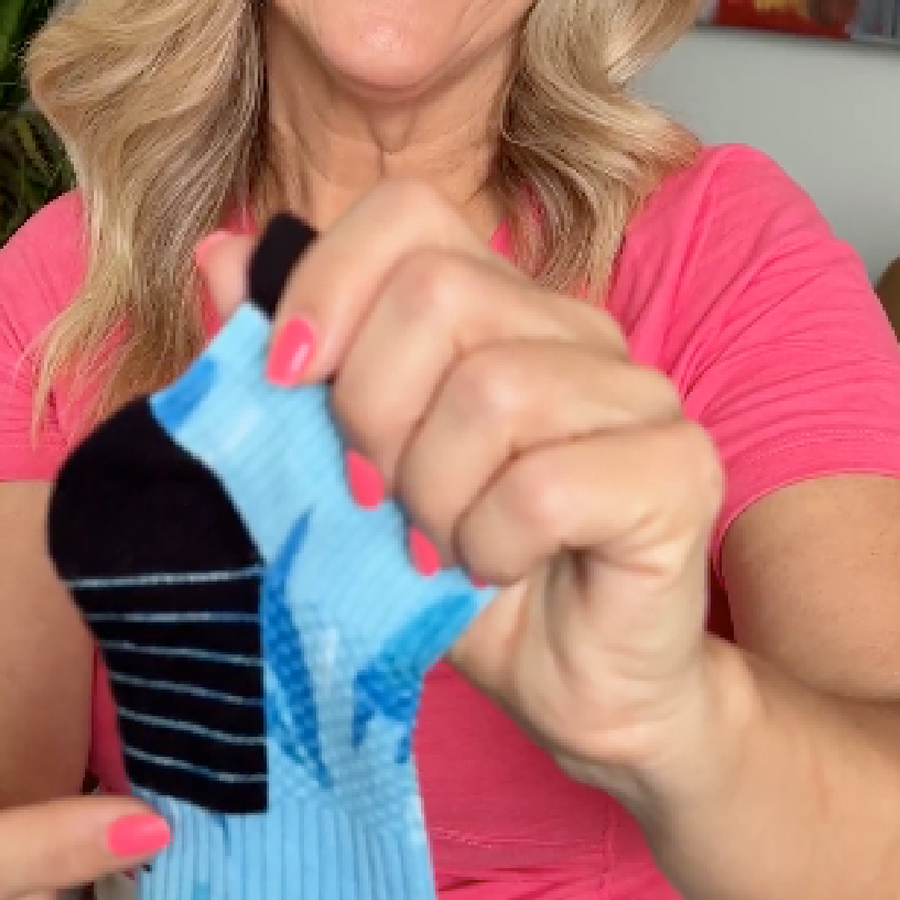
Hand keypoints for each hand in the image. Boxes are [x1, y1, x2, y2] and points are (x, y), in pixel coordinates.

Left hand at [199, 182, 724, 805]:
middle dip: (371, 411)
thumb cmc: (454, 573)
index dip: (327, 282)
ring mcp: (638, 392)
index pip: (408, 211)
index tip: (287, 380)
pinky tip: (494, 569)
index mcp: (497, 303)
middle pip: (438, 292)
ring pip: (492, 392)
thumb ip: (284, 362)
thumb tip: (219, 251)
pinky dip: (491, 546)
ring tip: (440, 545)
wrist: (570, 688)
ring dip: (433, 495)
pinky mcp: (679, 470)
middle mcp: (575, 326)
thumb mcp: (338, 467)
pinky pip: (544, 487)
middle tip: (378, 497)